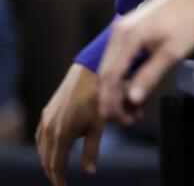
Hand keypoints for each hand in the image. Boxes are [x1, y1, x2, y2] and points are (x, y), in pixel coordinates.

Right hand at [36, 64, 103, 185]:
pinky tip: (50, 149)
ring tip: (55, 170)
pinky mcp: (46, 112)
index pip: (57, 165)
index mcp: (61, 135)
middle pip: (47, 159)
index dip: (59, 179)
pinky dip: (44, 147)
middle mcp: (49, 128)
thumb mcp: (97, 126)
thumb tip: (89, 171)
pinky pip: (41, 136)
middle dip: (53, 173)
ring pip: (42, 148)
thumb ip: (91, 150)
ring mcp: (45, 119)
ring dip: (47, 160)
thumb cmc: (96, 100)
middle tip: (59, 183)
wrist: (88, 74)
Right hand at [98, 0, 193, 124]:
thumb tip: (132, 100)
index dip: (110, 99)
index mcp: (129, 36)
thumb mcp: (172, 53)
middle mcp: (119, 32)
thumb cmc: (188, 24)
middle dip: (113, 98)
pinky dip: (122, 74)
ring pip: (111, 65)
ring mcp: (121, 29)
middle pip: (107, 72)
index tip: (115, 119)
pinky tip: (133, 87)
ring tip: (132, 108)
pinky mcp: (127, 29)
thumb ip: (150, 76)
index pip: (112, 75)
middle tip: (126, 118)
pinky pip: (118, 57)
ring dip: (117, 87)